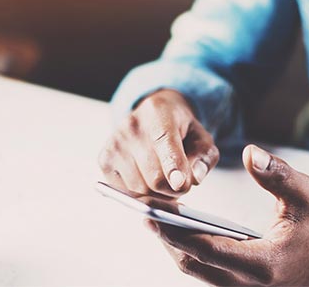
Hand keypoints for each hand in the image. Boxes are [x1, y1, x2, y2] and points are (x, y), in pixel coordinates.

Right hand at [98, 89, 218, 196]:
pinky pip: (127, 193)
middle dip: (174, 189)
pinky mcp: (104, 159)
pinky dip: (142, 194)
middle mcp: (132, 126)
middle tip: (181, 182)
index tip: (181, 184)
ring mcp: (115, 143)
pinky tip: (147, 178)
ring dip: (158, 194)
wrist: (153, 116)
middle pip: (155, 177)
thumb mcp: (202, 138)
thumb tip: (195, 177)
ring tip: (164, 177)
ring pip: (141, 190)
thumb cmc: (180, 129)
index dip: (173, 166)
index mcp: (159, 113)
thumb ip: (205, 157)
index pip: (165, 143)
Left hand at [149, 145, 308, 285]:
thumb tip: (251, 152)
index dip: (176, 233)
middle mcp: (251, 283)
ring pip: (197, 271)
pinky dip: (190, 250)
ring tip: (155, 216)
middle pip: (193, 265)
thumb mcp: (304, 191)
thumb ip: (276, 173)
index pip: (208, 250)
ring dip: (175, 245)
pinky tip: (180, 227)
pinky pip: (207, 270)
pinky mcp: (244, 284)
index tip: (151, 215)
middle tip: (143, 210)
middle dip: (167, 239)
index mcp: (264, 263)